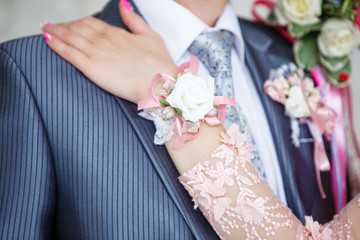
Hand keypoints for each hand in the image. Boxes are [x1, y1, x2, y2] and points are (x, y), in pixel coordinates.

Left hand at [42, 2, 176, 103]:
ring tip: (46, 29)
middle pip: (78, 28)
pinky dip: (56, 44)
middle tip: (53, 26)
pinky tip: (47, 39)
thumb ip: (134, 20)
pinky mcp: (92, 67)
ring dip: (56, 31)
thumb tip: (123, 5)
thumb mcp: (150, 35)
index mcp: (117, 33)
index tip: (70, 24)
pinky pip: (69, 52)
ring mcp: (96, 52)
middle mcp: (104, 40)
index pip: (91, 23)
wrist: (160, 83)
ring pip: (70, 37)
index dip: (79, 22)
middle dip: (64, 26)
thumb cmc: (159, 63)